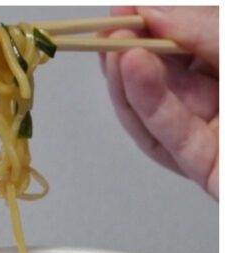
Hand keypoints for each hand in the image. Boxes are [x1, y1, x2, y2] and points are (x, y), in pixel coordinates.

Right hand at [100, 6, 218, 198]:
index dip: (149, 27)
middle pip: (159, 81)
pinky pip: (170, 135)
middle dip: (128, 55)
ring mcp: (209, 137)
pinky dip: (146, 103)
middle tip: (107, 33)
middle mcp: (219, 101)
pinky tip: (131, 72)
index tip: (120, 12)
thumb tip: (151, 11)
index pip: (181, 45)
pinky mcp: (203, 168)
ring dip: (128, 81)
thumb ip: (204, 27)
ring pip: (153, 111)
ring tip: (114, 51)